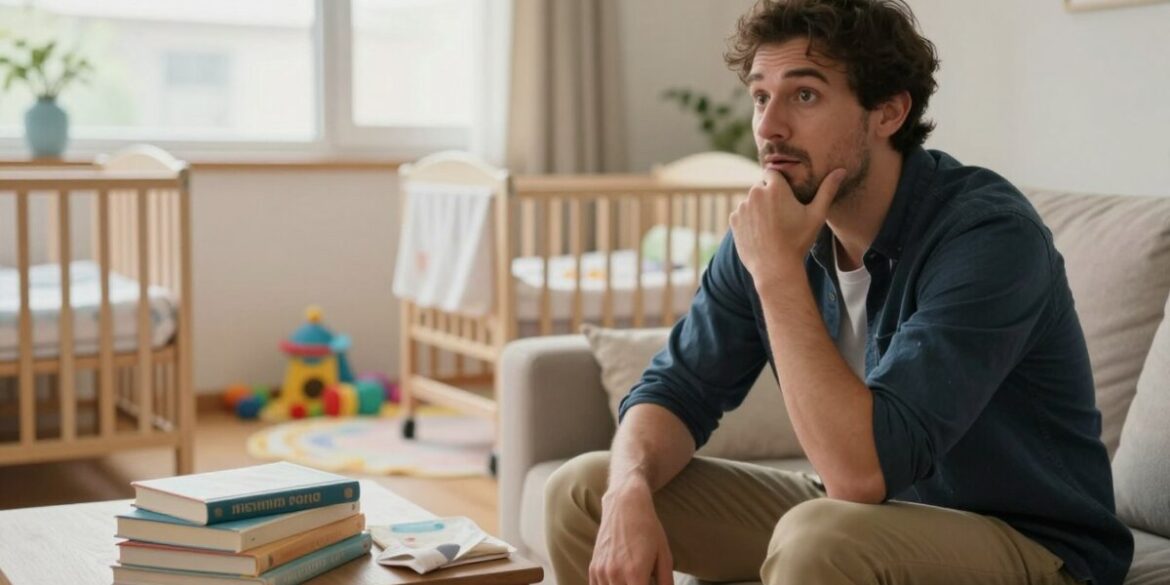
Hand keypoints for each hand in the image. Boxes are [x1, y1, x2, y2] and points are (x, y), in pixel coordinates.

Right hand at [590, 481, 672, 584]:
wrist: (625, 504)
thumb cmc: (648, 528)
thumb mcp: (665, 555)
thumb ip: (665, 582)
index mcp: (635, 574)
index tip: (650, 584)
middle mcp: (615, 575)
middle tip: (643, 580)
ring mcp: (601, 571)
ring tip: (632, 579)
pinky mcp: (593, 567)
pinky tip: (620, 582)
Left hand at [729, 168, 845, 280]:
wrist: (775, 268)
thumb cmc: (798, 241)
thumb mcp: (816, 215)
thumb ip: (827, 190)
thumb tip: (841, 170)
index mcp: (775, 188)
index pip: (772, 172)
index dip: (779, 183)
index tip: (785, 195)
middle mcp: (755, 193)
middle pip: (761, 186)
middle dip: (769, 195)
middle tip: (781, 214)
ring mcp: (742, 207)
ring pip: (751, 200)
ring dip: (758, 207)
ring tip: (771, 226)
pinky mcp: (734, 220)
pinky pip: (741, 213)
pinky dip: (749, 220)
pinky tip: (760, 233)